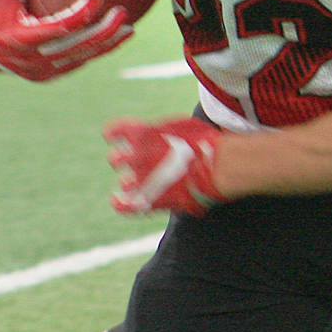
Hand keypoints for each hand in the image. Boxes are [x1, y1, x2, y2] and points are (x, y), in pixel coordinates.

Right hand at [0, 0, 132, 80]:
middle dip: (102, 33)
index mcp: (20, 39)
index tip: (96, 0)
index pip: (56, 30)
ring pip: (80, 59)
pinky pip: (77, 64)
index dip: (78, 17)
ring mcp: (41, 71)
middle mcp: (32, 60)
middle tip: (121, 13)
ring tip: (129, 29)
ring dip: (106, 45)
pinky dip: (96, 52)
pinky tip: (115, 39)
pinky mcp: (48, 76)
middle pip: (75, 48)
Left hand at [104, 116, 227, 215]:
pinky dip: (120, 204)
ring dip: (132, 182)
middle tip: (138, 162)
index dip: (114, 134)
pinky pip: (125, 205)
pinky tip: (118, 200)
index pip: (115, 132)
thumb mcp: (181, 125)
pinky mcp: (149, 200)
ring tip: (147, 183)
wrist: (217, 166)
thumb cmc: (205, 143)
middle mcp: (136, 156)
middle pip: (116, 159)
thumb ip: (163, 131)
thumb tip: (158, 134)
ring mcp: (141, 180)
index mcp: (143, 134)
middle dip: (124, 160)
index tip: (114, 137)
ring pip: (125, 183)